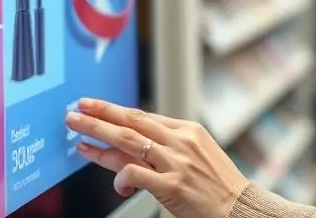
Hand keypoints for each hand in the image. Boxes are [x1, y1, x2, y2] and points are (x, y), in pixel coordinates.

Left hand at [65, 98, 248, 217]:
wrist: (239, 208)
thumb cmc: (217, 185)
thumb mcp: (195, 155)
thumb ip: (166, 147)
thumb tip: (128, 144)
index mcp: (187, 130)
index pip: (141, 116)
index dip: (112, 111)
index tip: (91, 107)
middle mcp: (180, 142)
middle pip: (131, 122)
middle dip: (99, 116)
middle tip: (76, 112)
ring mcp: (176, 162)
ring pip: (128, 142)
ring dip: (99, 135)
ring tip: (79, 135)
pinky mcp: (173, 185)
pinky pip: (136, 173)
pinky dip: (120, 176)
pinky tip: (116, 183)